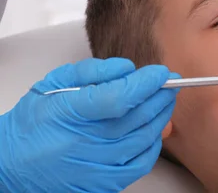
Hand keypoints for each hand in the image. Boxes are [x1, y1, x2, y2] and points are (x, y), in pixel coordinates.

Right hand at [0, 58, 178, 191]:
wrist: (12, 165)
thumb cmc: (34, 122)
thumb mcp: (54, 84)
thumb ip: (93, 72)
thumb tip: (128, 68)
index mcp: (70, 114)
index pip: (120, 97)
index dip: (146, 83)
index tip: (161, 72)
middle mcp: (85, 143)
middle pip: (138, 117)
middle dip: (161, 95)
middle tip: (170, 82)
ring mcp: (96, 167)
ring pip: (144, 138)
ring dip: (161, 115)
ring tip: (165, 100)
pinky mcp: (104, 183)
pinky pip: (141, 163)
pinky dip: (154, 143)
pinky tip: (155, 128)